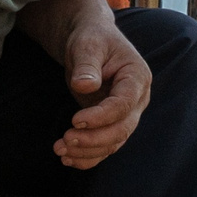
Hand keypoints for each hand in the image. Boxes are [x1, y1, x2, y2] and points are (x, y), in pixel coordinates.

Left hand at [56, 14, 150, 168]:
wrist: (89, 42)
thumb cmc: (91, 38)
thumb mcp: (87, 45)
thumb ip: (87, 65)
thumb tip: (85, 86)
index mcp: (137, 77)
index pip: (124, 104)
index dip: (101, 116)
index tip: (75, 120)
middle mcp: (136, 99)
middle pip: (122, 129)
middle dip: (94, 139)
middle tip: (65, 140)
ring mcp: (126, 113)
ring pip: (113, 142)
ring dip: (88, 151)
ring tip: (60, 150)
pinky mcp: (111, 123)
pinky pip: (104, 146)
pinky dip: (88, 156)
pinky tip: (67, 158)